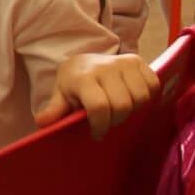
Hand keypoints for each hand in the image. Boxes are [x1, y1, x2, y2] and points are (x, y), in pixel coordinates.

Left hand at [36, 52, 159, 136]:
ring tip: (118, 108)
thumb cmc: (73, 84)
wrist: (85, 61)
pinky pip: (152, 85)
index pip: (99, 107)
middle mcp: (105, 67)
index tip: (96, 133)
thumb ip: (55, 110)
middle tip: (107, 120)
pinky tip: (131, 96)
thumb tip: (42, 123)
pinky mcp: (138, 61)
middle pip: (122, 105)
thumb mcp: (61, 96)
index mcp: (83, 77)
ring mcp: (124, 62)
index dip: (100, 125)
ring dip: (131, 109)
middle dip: (115, 120)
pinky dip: (145, 96)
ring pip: (140, 97)